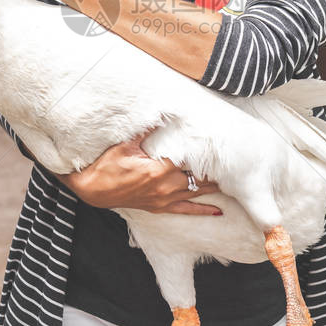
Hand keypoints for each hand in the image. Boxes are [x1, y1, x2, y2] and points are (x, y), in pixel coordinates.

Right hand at [59, 130, 222, 215]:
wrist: (92, 190)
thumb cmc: (106, 166)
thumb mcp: (125, 145)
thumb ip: (145, 131)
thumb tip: (161, 114)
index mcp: (158, 170)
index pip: (188, 161)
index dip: (205, 154)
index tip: (219, 148)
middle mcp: (165, 187)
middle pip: (198, 178)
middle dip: (214, 171)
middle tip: (233, 165)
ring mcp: (163, 199)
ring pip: (195, 194)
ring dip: (212, 188)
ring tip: (232, 183)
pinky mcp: (159, 207)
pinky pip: (185, 211)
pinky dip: (202, 211)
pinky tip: (217, 211)